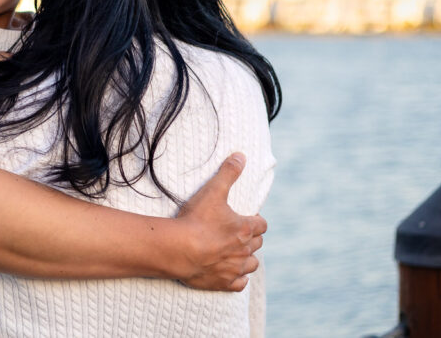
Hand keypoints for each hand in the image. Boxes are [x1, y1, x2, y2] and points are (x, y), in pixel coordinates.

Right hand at [174, 153, 265, 290]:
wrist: (179, 249)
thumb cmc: (196, 220)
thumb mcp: (213, 191)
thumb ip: (228, 173)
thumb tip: (241, 155)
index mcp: (245, 229)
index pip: (262, 225)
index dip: (256, 220)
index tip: (248, 218)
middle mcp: (245, 250)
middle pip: (257, 244)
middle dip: (251, 238)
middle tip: (237, 233)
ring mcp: (235, 268)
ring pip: (251, 264)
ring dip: (247, 258)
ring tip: (236, 252)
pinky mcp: (224, 282)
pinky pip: (239, 284)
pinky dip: (237, 278)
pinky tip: (230, 272)